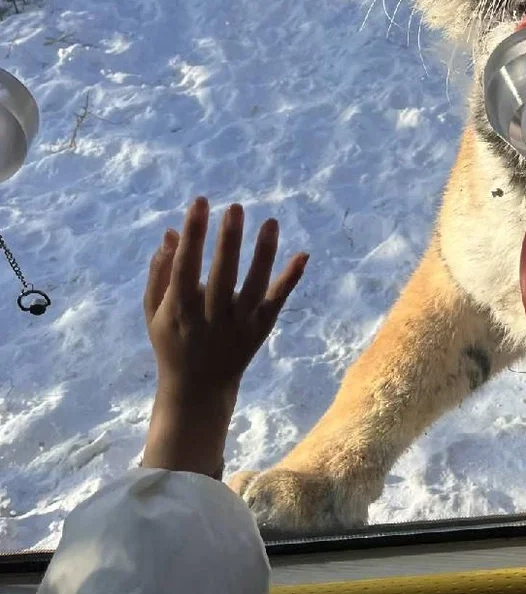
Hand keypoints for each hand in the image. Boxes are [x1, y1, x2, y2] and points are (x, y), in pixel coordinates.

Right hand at [141, 197, 307, 475]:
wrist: (196, 391)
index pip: (186, 266)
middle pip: (222, 275)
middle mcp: (210, 317)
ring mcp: (238, 325)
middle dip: (228, 240)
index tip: (199, 202)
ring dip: (263, 254)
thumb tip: (171, 232)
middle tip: (235, 206)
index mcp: (180, 310)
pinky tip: (303, 255)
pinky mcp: (260, 329)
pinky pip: (277, 301)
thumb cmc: (173, 340)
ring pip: (254, 286)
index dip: (193, 234)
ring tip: (271, 221)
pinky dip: (290, 279)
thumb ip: (160, 273)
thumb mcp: (155, 312)